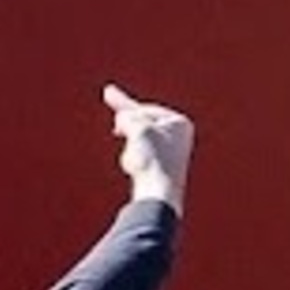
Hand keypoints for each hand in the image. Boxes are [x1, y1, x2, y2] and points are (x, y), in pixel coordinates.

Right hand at [103, 83, 193, 212]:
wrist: (158, 194)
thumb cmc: (153, 159)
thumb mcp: (138, 127)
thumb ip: (128, 116)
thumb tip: (123, 118)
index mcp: (180, 123)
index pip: (146, 110)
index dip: (128, 111)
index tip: (109, 96)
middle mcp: (179, 137)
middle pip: (142, 125)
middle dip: (130, 130)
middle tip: (112, 105)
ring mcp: (171, 154)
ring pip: (137, 142)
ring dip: (131, 148)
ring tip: (137, 161)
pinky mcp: (161, 168)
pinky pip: (139, 158)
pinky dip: (133, 161)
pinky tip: (136, 169)